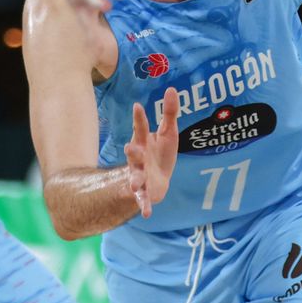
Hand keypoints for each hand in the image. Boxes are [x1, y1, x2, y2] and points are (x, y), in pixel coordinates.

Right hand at [124, 87, 180, 217]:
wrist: (159, 179)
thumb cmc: (161, 152)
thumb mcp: (169, 132)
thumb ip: (170, 112)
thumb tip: (171, 88)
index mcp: (143, 141)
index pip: (141, 128)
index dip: (139, 118)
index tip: (137, 106)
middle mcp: (139, 158)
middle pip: (134, 154)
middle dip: (132, 152)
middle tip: (130, 147)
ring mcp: (140, 175)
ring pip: (135, 177)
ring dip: (134, 180)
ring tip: (134, 184)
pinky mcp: (145, 191)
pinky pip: (143, 199)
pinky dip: (144, 206)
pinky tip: (146, 214)